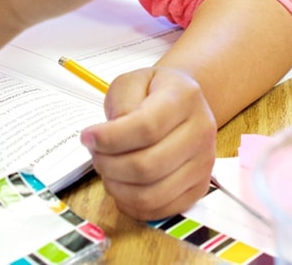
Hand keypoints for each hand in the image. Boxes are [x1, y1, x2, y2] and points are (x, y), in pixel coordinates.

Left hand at [81, 66, 217, 219]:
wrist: (184, 104)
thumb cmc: (153, 93)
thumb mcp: (132, 81)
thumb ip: (121, 103)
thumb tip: (110, 138)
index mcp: (185, 98)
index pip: (147, 127)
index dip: (110, 139)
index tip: (87, 137)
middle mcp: (201, 131)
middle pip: (147, 166)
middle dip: (109, 165)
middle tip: (96, 154)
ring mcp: (204, 163)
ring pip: (151, 194)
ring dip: (117, 187)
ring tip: (108, 170)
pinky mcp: (199, 188)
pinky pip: (160, 210)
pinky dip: (132, 205)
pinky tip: (122, 186)